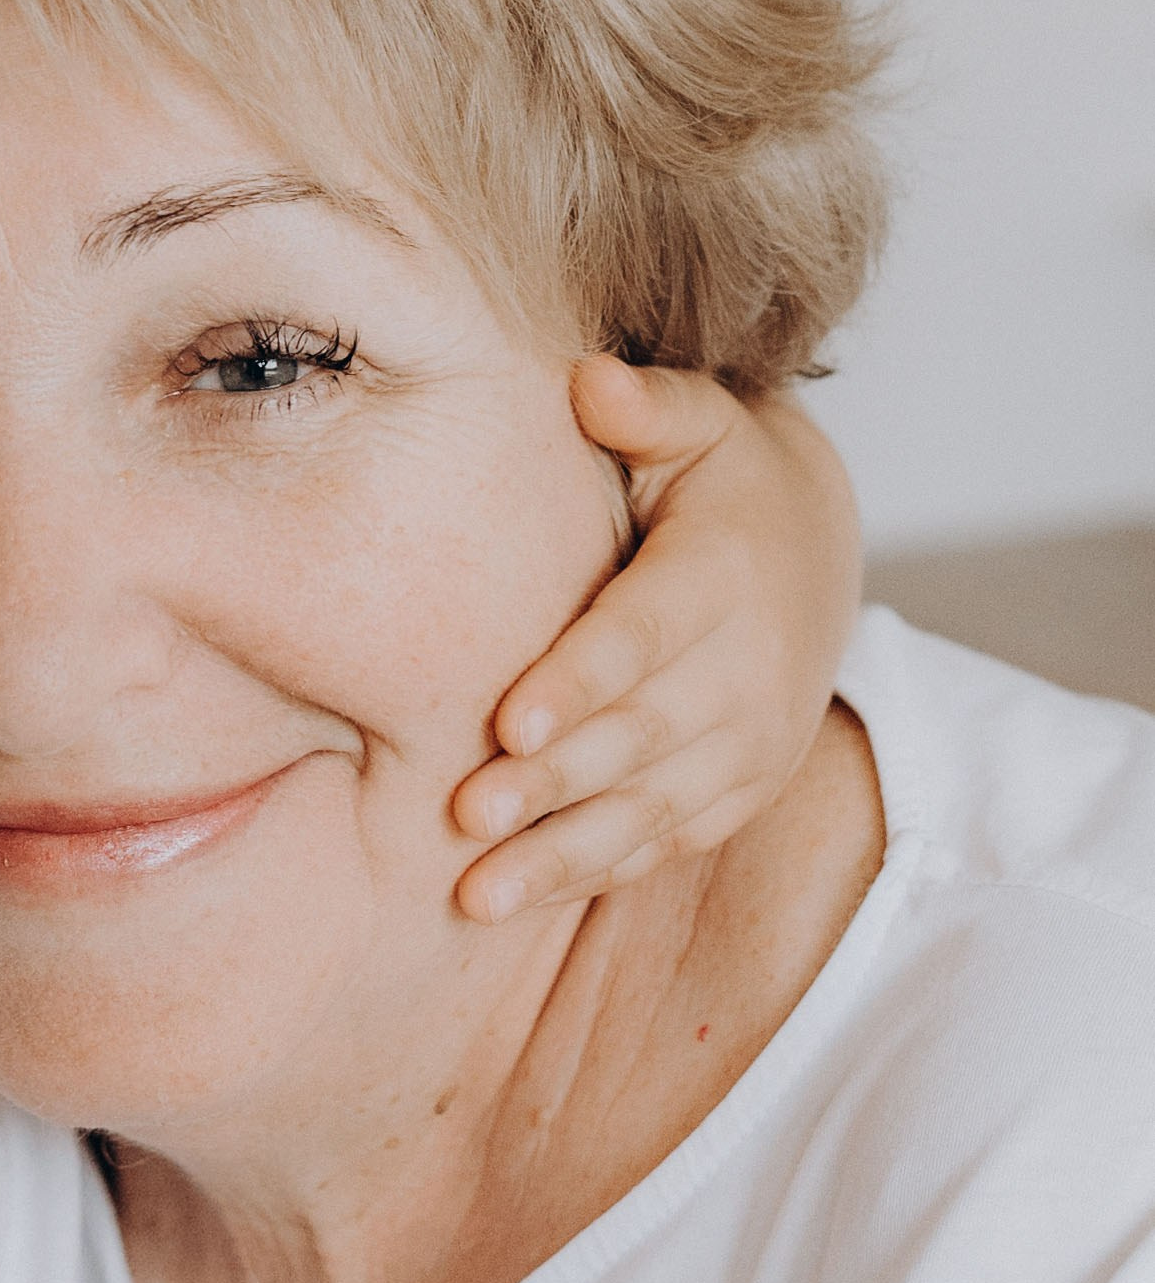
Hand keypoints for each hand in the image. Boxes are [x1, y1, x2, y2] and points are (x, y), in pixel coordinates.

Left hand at [454, 363, 860, 921]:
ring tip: (476, 896)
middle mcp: (748, 670)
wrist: (815, 556)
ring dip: (560, 856)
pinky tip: (513, 901)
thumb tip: (589, 381)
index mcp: (723, 576)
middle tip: (466, 815)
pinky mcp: (736, 793)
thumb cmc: (720, 484)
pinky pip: (661, 845)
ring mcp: (747, 743)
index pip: (644, 636)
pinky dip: (590, 875)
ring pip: (648, 810)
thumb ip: (647, 407)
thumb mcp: (701, 423)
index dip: (582, 682)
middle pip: (639, 737)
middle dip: (553, 783)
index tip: (512, 721)